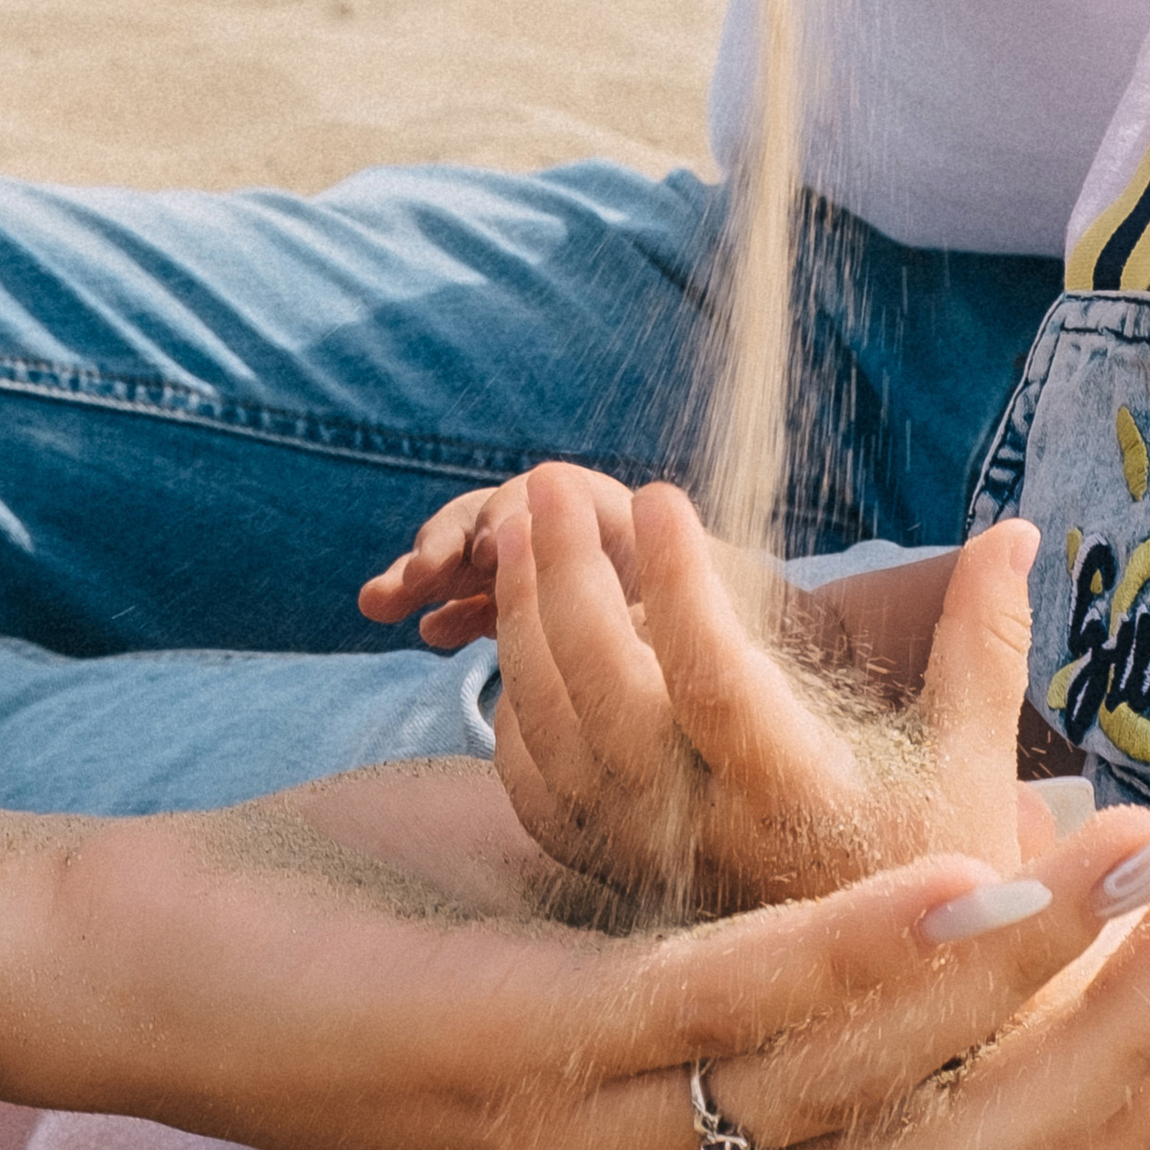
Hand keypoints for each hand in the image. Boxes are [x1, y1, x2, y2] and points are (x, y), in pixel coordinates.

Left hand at [65, 757, 1149, 1149]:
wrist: (137, 957)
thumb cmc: (360, 920)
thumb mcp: (584, 904)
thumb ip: (723, 900)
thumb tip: (856, 833)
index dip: (1094, 1072)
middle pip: (949, 1146)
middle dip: (1110, 1029)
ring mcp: (598, 1145)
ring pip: (868, 1079)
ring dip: (1030, 969)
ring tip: (1148, 870)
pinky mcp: (525, 1059)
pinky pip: (729, 1010)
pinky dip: (865, 946)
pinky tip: (974, 876)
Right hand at [357, 458, 774, 653]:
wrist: (766, 649)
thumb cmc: (757, 620)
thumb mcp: (733, 604)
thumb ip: (694, 588)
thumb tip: (667, 545)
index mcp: (630, 521)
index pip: (561, 500)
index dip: (519, 516)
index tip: (494, 546)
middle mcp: (586, 533)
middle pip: (503, 519)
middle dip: (450, 542)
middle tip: (414, 580)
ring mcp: (558, 568)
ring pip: (482, 558)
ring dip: (432, 571)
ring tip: (383, 601)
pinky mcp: (542, 610)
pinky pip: (487, 601)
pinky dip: (453, 609)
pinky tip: (429, 633)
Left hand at [486, 465, 1045, 911]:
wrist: (890, 1005)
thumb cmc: (940, 866)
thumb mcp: (976, 762)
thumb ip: (988, 641)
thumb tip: (1020, 529)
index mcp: (797, 796)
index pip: (717, 681)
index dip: (681, 586)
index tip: (660, 496)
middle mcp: (707, 832)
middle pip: (606, 698)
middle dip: (567, 582)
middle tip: (545, 484)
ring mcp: (645, 857)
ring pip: (553, 733)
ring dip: (525, 624)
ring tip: (518, 528)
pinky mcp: (609, 872)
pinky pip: (534, 786)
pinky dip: (516, 706)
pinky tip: (522, 636)